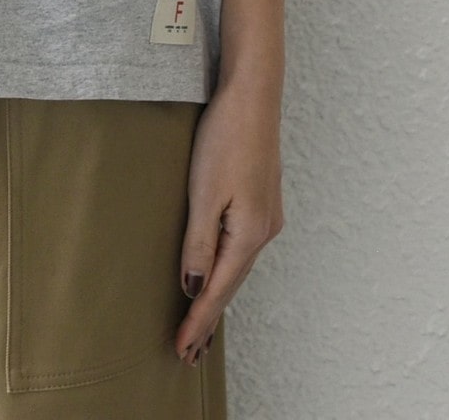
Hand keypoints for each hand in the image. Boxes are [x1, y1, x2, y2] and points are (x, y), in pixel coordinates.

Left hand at [174, 77, 284, 364]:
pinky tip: (216, 273)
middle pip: (231, 284)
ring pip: (237, 266)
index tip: (182, 350)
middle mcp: (264, 231)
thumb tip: (193, 286)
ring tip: (198, 322)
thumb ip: (198, 243)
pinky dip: (226, 268)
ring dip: (217, 294)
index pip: (218, 290)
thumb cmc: (225, 138)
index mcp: (249, 234)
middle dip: (208, 318)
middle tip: (188, 352)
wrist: (252, 97)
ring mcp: (266, 216)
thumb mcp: (204, 193)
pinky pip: (241, 247)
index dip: (199, 322)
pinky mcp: (261, 201)